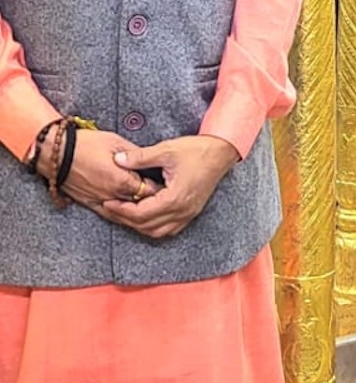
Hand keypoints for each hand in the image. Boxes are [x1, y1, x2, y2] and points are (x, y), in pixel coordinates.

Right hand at [38, 126, 153, 209]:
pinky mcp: (90, 204)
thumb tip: (148, 161)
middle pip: (140, 204)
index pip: (150, 191)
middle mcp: (113, 195)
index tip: (165, 184)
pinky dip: (121, 214)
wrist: (57, 153)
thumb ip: (134, 155)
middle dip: (151, 200)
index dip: (159, 188)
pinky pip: (110, 215)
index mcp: (122, 180)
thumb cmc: (85, 144)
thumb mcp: (115, 142)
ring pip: (126, 214)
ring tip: (147, 204)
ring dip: (137, 210)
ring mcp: (101, 202)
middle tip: (160, 196)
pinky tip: (128, 211)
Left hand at [103, 135, 238, 239]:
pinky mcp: (191, 212)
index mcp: (175, 198)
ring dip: (139, 225)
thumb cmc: (196, 150)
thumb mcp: (165, 150)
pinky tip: (144, 216)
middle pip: (147, 226)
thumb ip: (140, 157)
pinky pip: (169, 229)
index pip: (141, 214)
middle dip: (126, 219)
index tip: (108, 202)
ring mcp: (188, 214)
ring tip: (124, 213)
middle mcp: (182, 211)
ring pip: (158, 231)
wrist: (220, 152)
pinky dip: (153, 226)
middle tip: (110, 209)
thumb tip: (118, 160)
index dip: (122, 210)